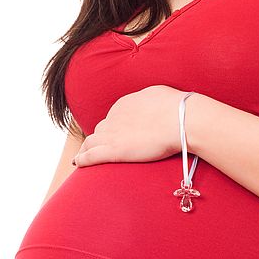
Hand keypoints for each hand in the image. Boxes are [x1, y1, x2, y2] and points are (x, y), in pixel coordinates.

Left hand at [72, 85, 187, 166]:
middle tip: (97, 148)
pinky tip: (77, 164)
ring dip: (86, 149)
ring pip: (91, 142)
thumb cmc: (178, 108)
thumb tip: (153, 103)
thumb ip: (150, 101)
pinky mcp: (113, 150)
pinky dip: (82, 160)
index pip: (113, 118)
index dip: (113, 128)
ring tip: (81, 158)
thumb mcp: (160, 95)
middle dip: (99, 139)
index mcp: (125, 104)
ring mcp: (111, 134)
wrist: (181, 120)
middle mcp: (114, 117)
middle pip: (101, 129)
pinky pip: (90, 156)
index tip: (116, 136)